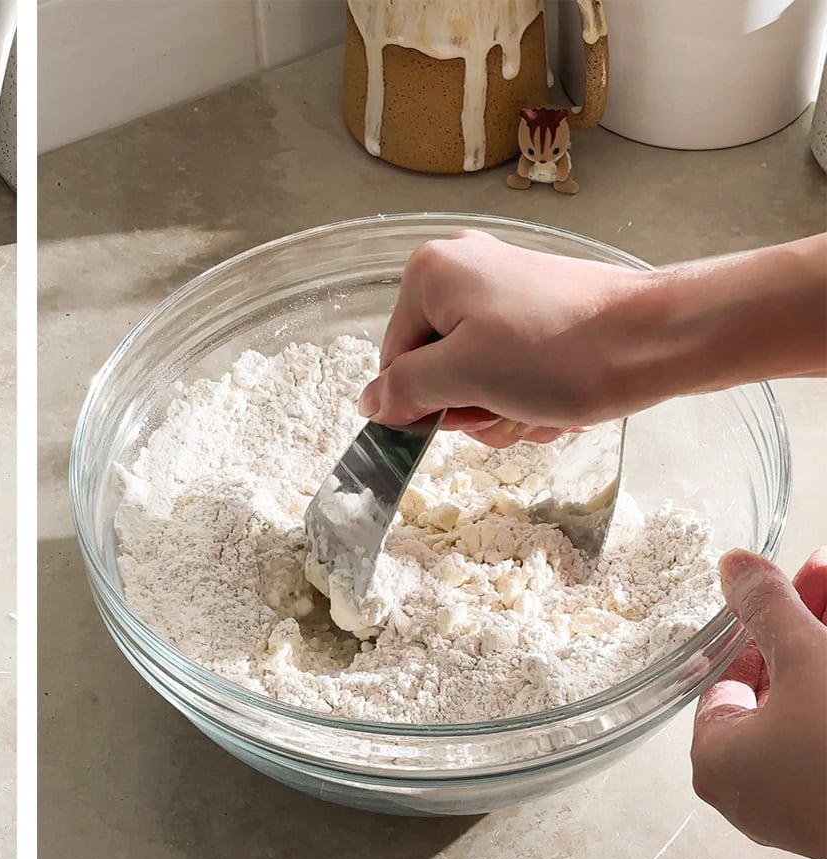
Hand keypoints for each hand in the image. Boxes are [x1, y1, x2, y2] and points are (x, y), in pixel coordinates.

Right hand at [358, 230, 653, 446]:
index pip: (395, 362)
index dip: (427, 402)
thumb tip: (371, 403)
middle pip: (437, 369)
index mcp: (430, 274)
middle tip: (514, 410)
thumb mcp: (464, 378)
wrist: (663, 338)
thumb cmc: (562, 354)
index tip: (472, 413)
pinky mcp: (542, 309)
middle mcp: (463, 270)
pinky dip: (532, 395)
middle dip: (474, 407)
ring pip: (478, 377)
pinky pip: (513, 367)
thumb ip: (404, 391)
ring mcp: (506, 288)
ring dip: (506, 409)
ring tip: (544, 407)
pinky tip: (562, 400)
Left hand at [691, 547, 826, 858]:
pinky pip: (825, 741)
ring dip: (826, 658)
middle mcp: (750, 792)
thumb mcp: (808, 660)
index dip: (769, 625)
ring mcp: (798, 806)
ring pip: (810, 711)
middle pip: (778, 689)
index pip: (732, 675)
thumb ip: (770, 610)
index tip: (802, 585)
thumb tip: (735, 565)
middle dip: (811, 632)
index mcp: (716, 760)